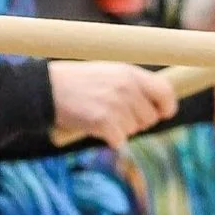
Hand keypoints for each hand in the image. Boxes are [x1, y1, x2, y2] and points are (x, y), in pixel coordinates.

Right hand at [50, 61, 176, 146]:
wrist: (47, 90)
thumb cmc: (77, 82)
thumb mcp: (108, 73)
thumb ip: (132, 86)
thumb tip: (156, 108)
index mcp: (130, 73)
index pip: (166, 92)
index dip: (167, 106)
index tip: (163, 114)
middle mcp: (127, 88)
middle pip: (150, 118)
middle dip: (137, 121)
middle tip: (115, 115)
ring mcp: (116, 106)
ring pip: (134, 130)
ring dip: (120, 129)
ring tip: (99, 115)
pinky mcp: (105, 123)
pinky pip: (119, 141)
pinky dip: (108, 138)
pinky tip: (93, 125)